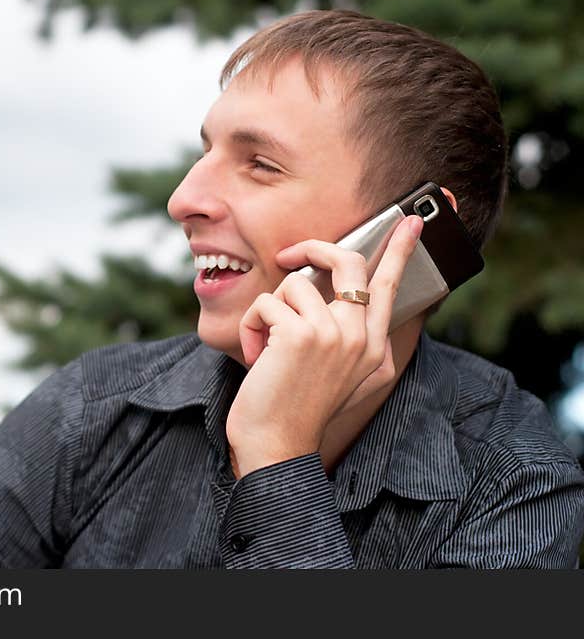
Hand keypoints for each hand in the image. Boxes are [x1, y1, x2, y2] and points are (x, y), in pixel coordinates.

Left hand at [225, 215, 422, 477]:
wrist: (277, 444)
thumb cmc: (297, 408)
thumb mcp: (341, 377)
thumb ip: (351, 340)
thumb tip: (338, 296)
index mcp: (374, 348)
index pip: (390, 286)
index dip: (401, 249)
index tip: (412, 220)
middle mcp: (362, 337)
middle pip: (348, 263)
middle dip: (314, 248)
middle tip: (287, 255)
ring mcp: (334, 333)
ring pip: (294, 282)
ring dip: (268, 310)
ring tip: (266, 346)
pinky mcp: (301, 333)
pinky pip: (267, 301)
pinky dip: (252, 325)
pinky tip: (258, 356)